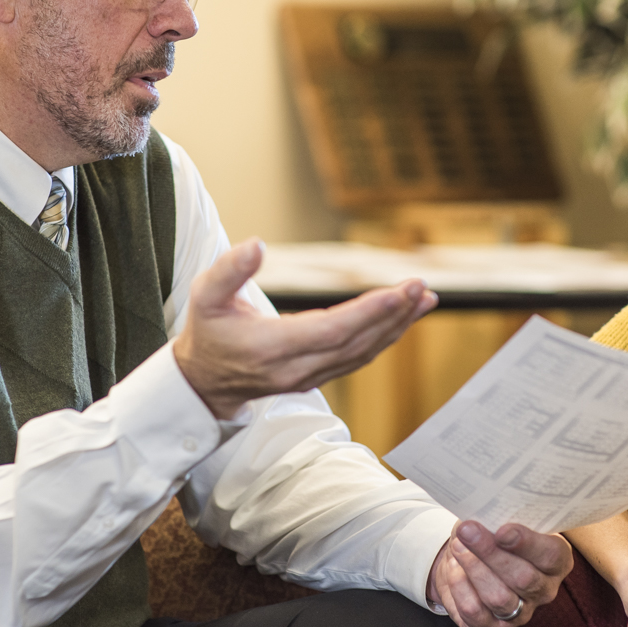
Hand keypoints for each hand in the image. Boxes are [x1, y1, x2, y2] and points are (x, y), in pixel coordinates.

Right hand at [172, 238, 436, 418]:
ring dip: (396, 327)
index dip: (368, 313)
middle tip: (420, 287)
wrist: (203, 382)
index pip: (330, 332)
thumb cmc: (206, 332)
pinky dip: (385, 337)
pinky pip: (358, 358)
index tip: (399, 291)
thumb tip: (257, 244)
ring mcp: (308, 377)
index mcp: (269, 348)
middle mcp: (294, 369)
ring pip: (362, 353)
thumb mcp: (205, 296)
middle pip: (355, 343)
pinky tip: (403, 317)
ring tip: (424, 299)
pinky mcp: (317, 377)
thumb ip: (230, 270)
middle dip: (392, 315)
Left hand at [427, 521, 572, 626]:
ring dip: (474, 569)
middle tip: (468, 531)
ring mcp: (520, 613)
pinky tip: (454, 566)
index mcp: (556, 561)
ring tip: (458, 546)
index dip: (527, 544)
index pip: (551, 556)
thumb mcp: (503, 518)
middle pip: (523, 579)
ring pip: (499, 598)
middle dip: (491, 553)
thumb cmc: (493, 532)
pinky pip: (475, 612)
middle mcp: (543, 590)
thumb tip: (487, 512)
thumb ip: (503, 517)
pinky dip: (460, 587)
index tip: (502, 530)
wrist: (471, 554)